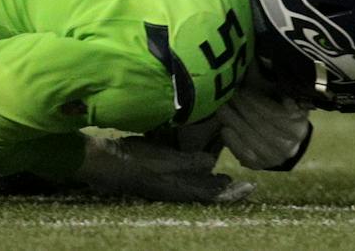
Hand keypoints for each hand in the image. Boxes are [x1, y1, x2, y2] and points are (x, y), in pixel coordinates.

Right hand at [75, 134, 253, 202]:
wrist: (104, 162)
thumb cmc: (134, 160)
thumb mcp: (162, 160)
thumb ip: (187, 163)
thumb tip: (210, 163)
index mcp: (177, 188)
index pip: (210, 194)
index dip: (230, 193)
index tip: (250, 189)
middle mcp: (173, 188)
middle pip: (205, 192)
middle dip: (226, 191)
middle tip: (245, 187)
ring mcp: (165, 183)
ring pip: (196, 186)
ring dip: (213, 184)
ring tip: (229, 181)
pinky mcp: (158, 175)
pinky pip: (184, 178)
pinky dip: (198, 175)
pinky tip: (202, 166)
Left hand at [217, 78, 312, 170]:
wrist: (288, 144)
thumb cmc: (286, 114)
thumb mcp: (288, 101)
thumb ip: (280, 90)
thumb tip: (261, 67)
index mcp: (298, 126)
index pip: (275, 113)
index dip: (257, 101)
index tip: (243, 88)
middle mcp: (289, 145)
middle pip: (260, 124)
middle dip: (243, 108)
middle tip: (229, 95)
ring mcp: (274, 158)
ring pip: (250, 138)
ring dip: (234, 122)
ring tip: (223, 108)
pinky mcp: (260, 166)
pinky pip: (243, 153)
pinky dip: (232, 141)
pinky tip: (224, 129)